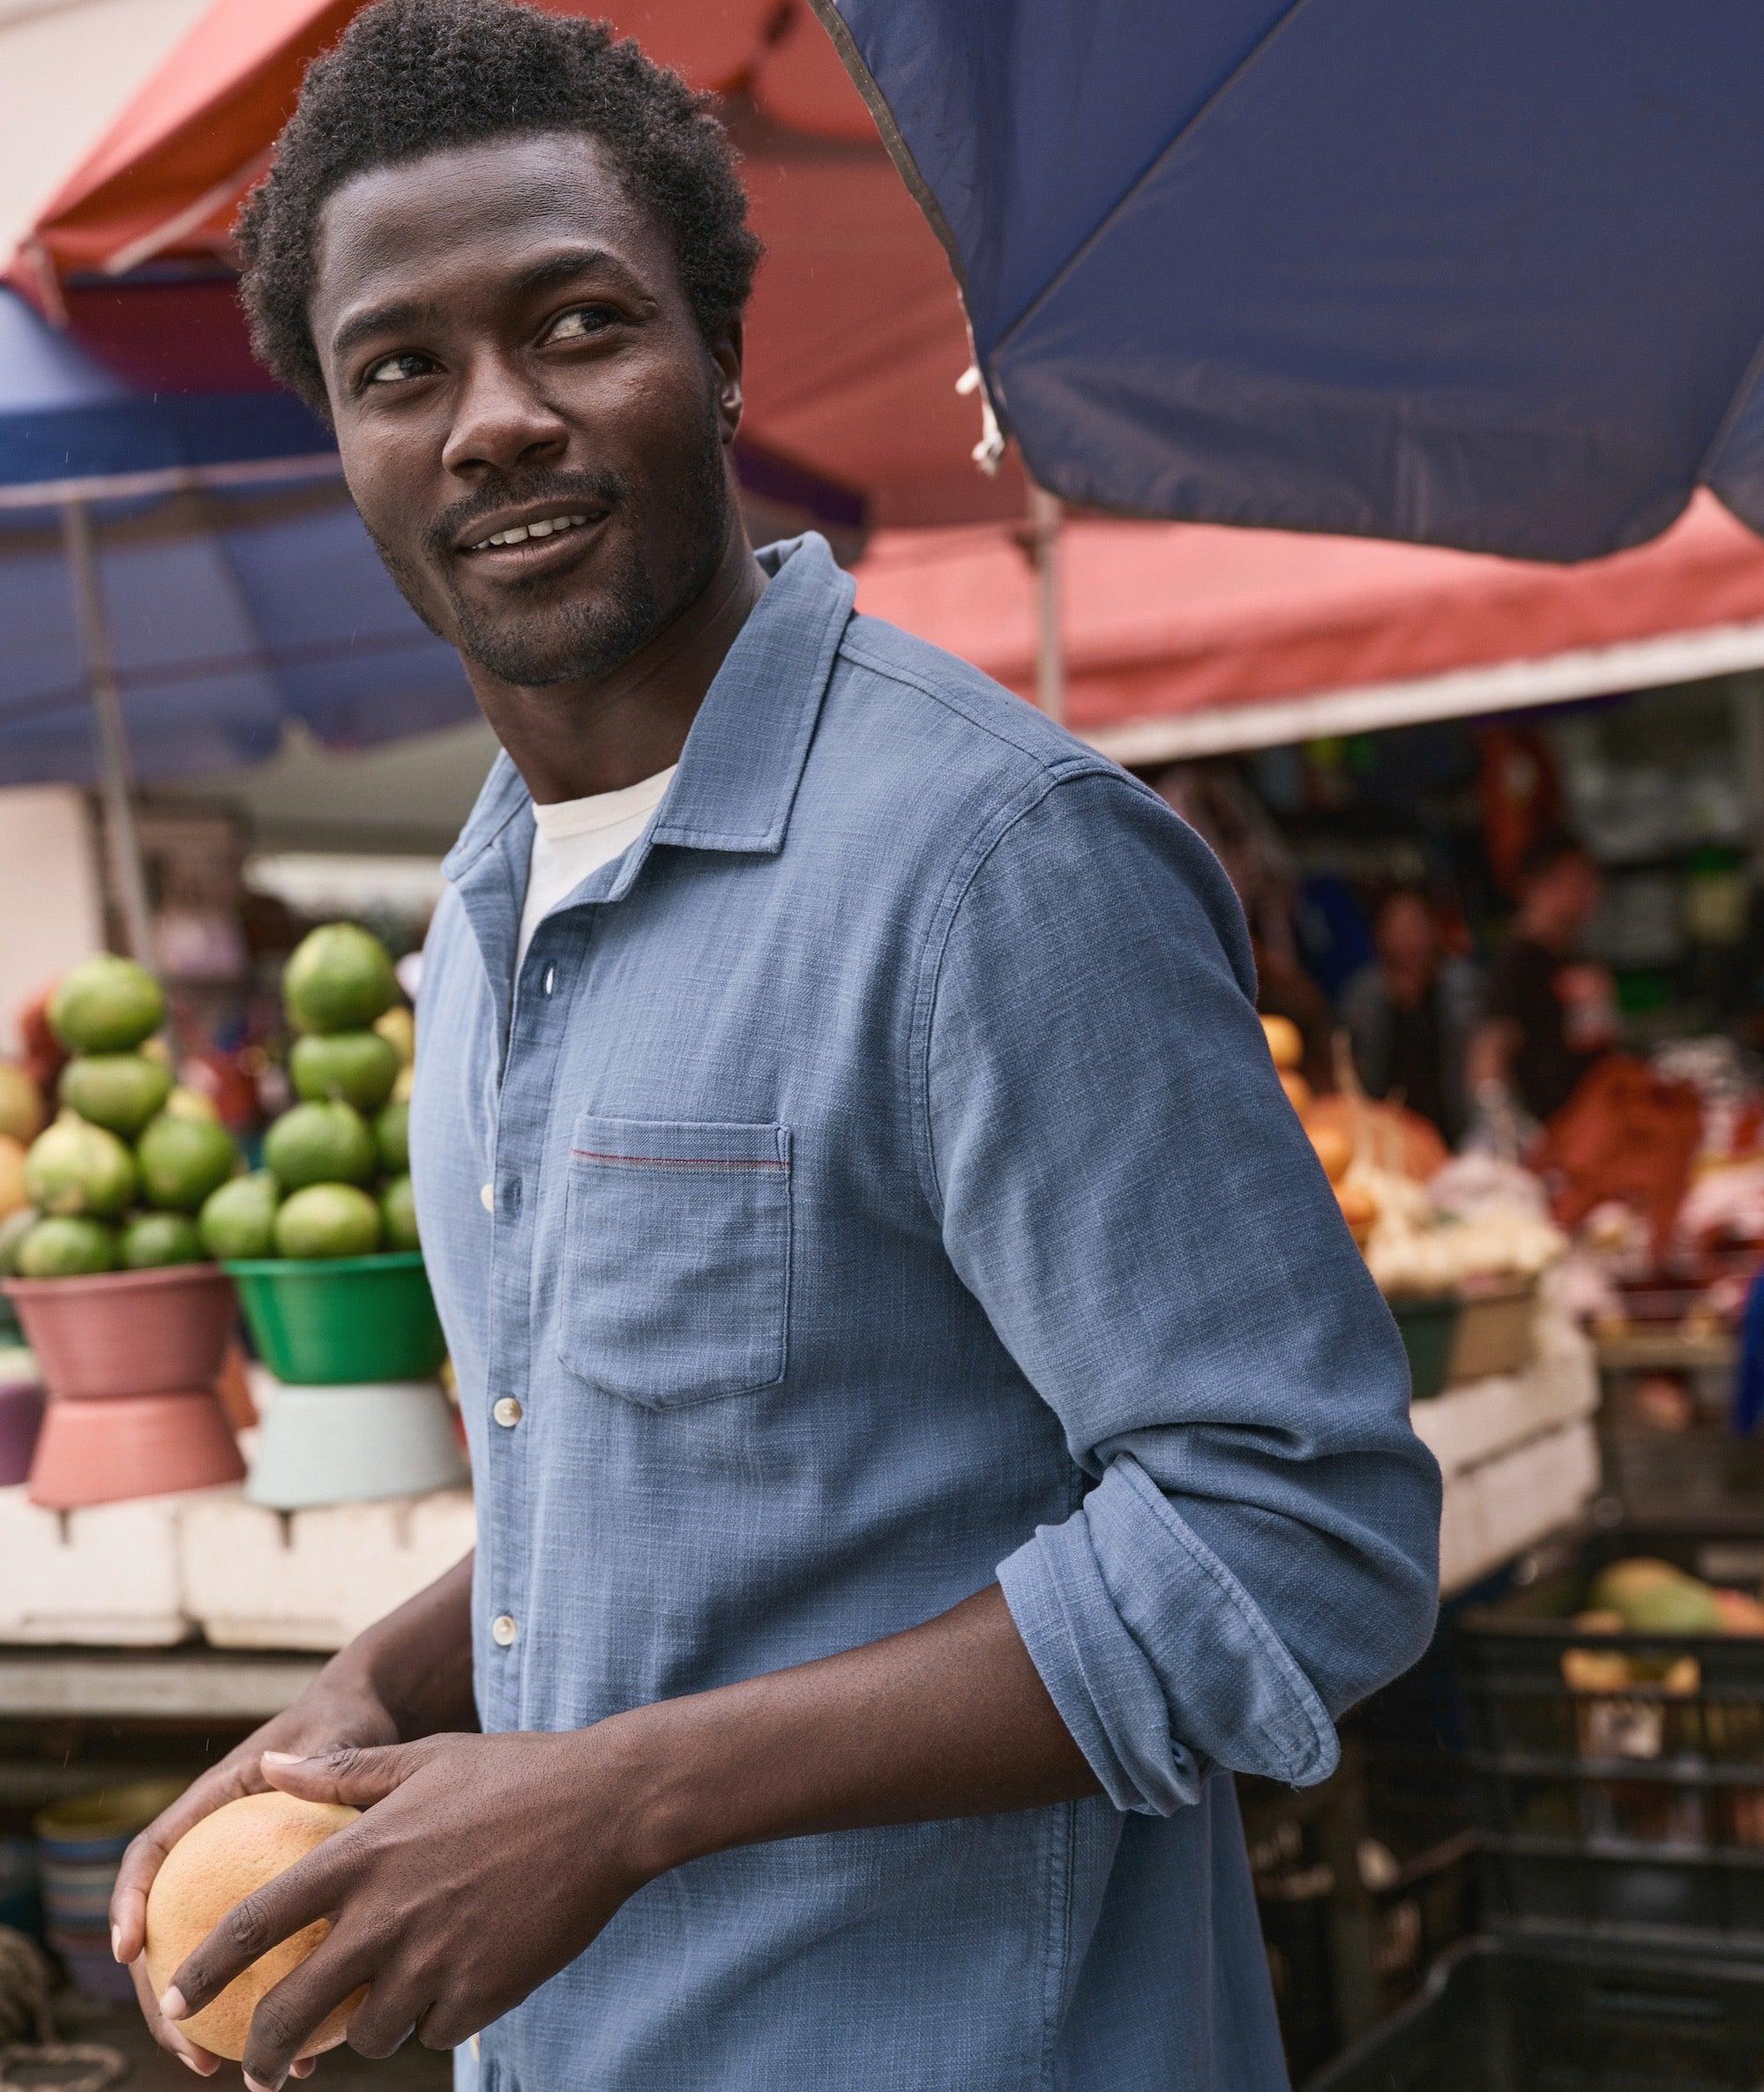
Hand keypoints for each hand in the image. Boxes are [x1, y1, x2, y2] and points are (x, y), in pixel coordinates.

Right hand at [111, 1664, 402, 2078]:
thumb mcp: (334, 1733)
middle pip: (165, 1927)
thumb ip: (318, 1758)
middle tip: (180, 2041)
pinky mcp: (273, 1908)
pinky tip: (301, 2050)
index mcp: (211, 1805)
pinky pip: (259, 1963)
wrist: (368, 1724)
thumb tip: (286, 1768)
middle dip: (158, 1991)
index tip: (129, 1950)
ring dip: (206, 2014)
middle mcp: (213, 1850)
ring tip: (218, 2065)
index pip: (152, 1852)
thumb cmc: (346, 1721)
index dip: (130, 1900)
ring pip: (205, 1959)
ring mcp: (237, 1882)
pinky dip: (266, 2002)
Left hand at [160, 1727, 649, 2091]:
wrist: (608, 1807)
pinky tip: (451, 1988)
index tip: (175, 1996)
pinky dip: (431, 2020)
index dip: (205, 1966)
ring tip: (380, 2012)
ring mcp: (433, 1959)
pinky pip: (432, 2031)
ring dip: (362, 2032)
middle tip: (258, 2069)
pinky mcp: (480, 1993)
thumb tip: (270, 1765)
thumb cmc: (516, 1774)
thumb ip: (343, 1772)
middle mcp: (387, 1913)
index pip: (257, 1922)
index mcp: (364, 1854)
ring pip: (365, 2033)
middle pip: (293, 2009)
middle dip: (263, 2052)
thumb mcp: (426, 1757)